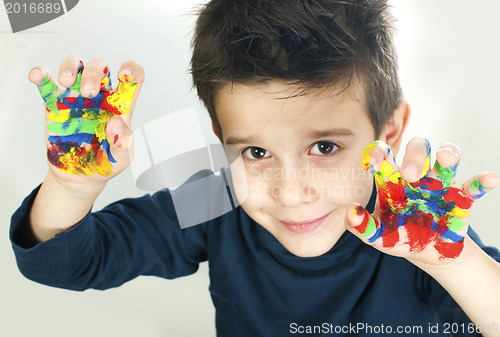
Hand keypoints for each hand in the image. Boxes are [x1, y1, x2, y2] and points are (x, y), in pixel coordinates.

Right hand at [28, 55, 143, 182]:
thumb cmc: (106, 163)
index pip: (133, 77)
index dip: (132, 69)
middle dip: (94, 73)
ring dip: (70, 67)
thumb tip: (115, 123)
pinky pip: (47, 83)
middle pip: (100, 66)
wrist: (80, 178)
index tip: (124, 75)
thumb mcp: (121, 158)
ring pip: (75, 65)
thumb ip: (123, 143)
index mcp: (121, 105)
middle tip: (88, 93)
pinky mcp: (55, 104)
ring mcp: (76, 97)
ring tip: (66, 83)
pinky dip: (41, 75)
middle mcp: (100, 96)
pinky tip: (36, 76)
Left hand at [345, 137, 497, 264]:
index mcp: (392, 180)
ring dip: (447, 155)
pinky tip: (488, 179)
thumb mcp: (377, 235)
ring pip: (446, 160)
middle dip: (415, 155)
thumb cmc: (398, 236)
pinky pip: (472, 186)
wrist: (426, 254)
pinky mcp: (460, 199)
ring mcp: (440, 185)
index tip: (374, 161)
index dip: (378, 153)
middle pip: (417, 149)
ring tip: (445, 158)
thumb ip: (361, 226)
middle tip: (410, 174)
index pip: (384, 156)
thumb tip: (350, 213)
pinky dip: (481, 181)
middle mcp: (416, 176)